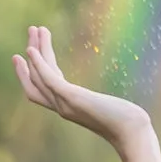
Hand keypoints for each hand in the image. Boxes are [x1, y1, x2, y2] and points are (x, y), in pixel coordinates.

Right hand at [13, 25, 150, 150]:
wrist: (133, 133)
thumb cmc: (128, 123)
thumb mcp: (111, 108)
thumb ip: (104, 105)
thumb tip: (114, 103)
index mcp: (68, 108)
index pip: (41, 89)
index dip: (31, 71)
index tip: (27, 51)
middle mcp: (62, 107)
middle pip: (36, 80)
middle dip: (32, 54)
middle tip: (31, 30)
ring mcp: (64, 104)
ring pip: (40, 75)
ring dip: (37, 50)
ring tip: (35, 29)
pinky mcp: (72, 98)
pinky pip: (49, 79)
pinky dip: (39, 64)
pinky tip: (33, 50)